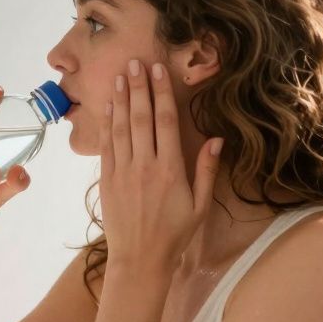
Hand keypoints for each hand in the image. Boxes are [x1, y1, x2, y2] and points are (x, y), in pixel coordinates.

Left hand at [99, 60, 222, 270]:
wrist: (140, 259)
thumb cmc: (174, 234)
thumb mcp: (200, 206)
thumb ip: (206, 171)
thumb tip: (215, 139)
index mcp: (170, 170)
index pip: (165, 122)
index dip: (161, 94)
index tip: (158, 72)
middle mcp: (145, 166)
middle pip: (140, 118)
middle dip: (138, 87)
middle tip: (135, 62)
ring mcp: (123, 172)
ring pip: (120, 128)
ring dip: (120, 100)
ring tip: (119, 76)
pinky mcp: (107, 181)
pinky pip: (107, 146)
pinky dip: (107, 124)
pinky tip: (108, 107)